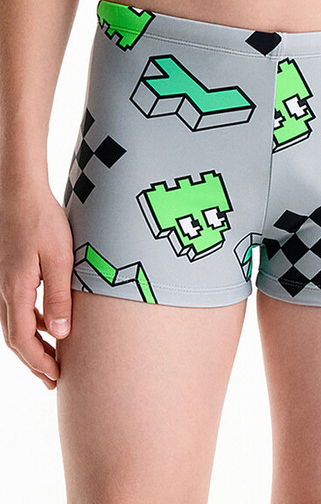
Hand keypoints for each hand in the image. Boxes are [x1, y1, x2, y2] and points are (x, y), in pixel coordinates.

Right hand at [0, 185, 73, 389]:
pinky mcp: (12, 274)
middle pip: (16, 338)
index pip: (23, 340)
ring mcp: (6, 283)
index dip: (39, 362)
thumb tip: (61, 333)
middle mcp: (6, 291)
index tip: (55, 377)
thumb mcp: (60, 259)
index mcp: (17, 290)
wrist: (21, 194)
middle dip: (35, 362)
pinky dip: (32, 324)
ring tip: (52, 359)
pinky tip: (49, 324)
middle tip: (53, 380)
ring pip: (15, 325)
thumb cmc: (43, 222)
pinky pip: (18, 308)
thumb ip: (60, 296)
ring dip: (33, 345)